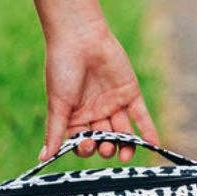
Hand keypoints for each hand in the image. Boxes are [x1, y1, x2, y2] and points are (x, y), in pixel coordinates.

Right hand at [40, 20, 158, 162]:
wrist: (79, 38)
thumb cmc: (61, 68)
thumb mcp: (57, 103)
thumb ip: (54, 131)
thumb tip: (43, 158)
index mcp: (76, 114)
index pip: (83, 140)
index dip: (86, 147)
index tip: (86, 146)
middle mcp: (95, 111)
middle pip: (104, 139)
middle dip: (105, 147)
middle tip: (105, 146)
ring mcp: (113, 103)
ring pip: (123, 132)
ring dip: (125, 145)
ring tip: (123, 150)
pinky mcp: (130, 94)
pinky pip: (141, 118)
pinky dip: (148, 131)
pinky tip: (153, 144)